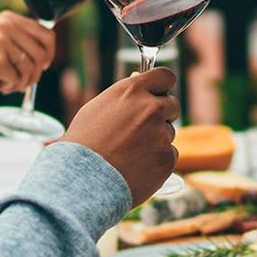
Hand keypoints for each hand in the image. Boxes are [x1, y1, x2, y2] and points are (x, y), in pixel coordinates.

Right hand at [0, 11, 54, 97]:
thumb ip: (17, 39)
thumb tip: (48, 52)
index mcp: (7, 18)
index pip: (47, 34)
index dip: (49, 54)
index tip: (43, 66)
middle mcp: (6, 26)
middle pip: (43, 53)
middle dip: (37, 72)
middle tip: (21, 81)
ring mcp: (1, 42)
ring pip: (32, 69)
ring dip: (22, 83)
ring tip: (5, 84)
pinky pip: (18, 80)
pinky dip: (10, 88)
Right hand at [61, 67, 180, 206]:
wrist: (83, 180)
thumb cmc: (83, 144)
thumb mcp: (97, 109)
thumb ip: (124, 95)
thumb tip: (138, 79)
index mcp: (132, 91)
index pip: (165, 76)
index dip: (162, 87)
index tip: (159, 94)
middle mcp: (151, 109)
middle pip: (173, 105)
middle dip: (163, 114)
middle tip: (142, 129)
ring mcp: (161, 134)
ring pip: (169, 133)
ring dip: (156, 140)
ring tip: (130, 153)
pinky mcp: (167, 158)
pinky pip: (169, 155)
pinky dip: (157, 161)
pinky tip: (136, 167)